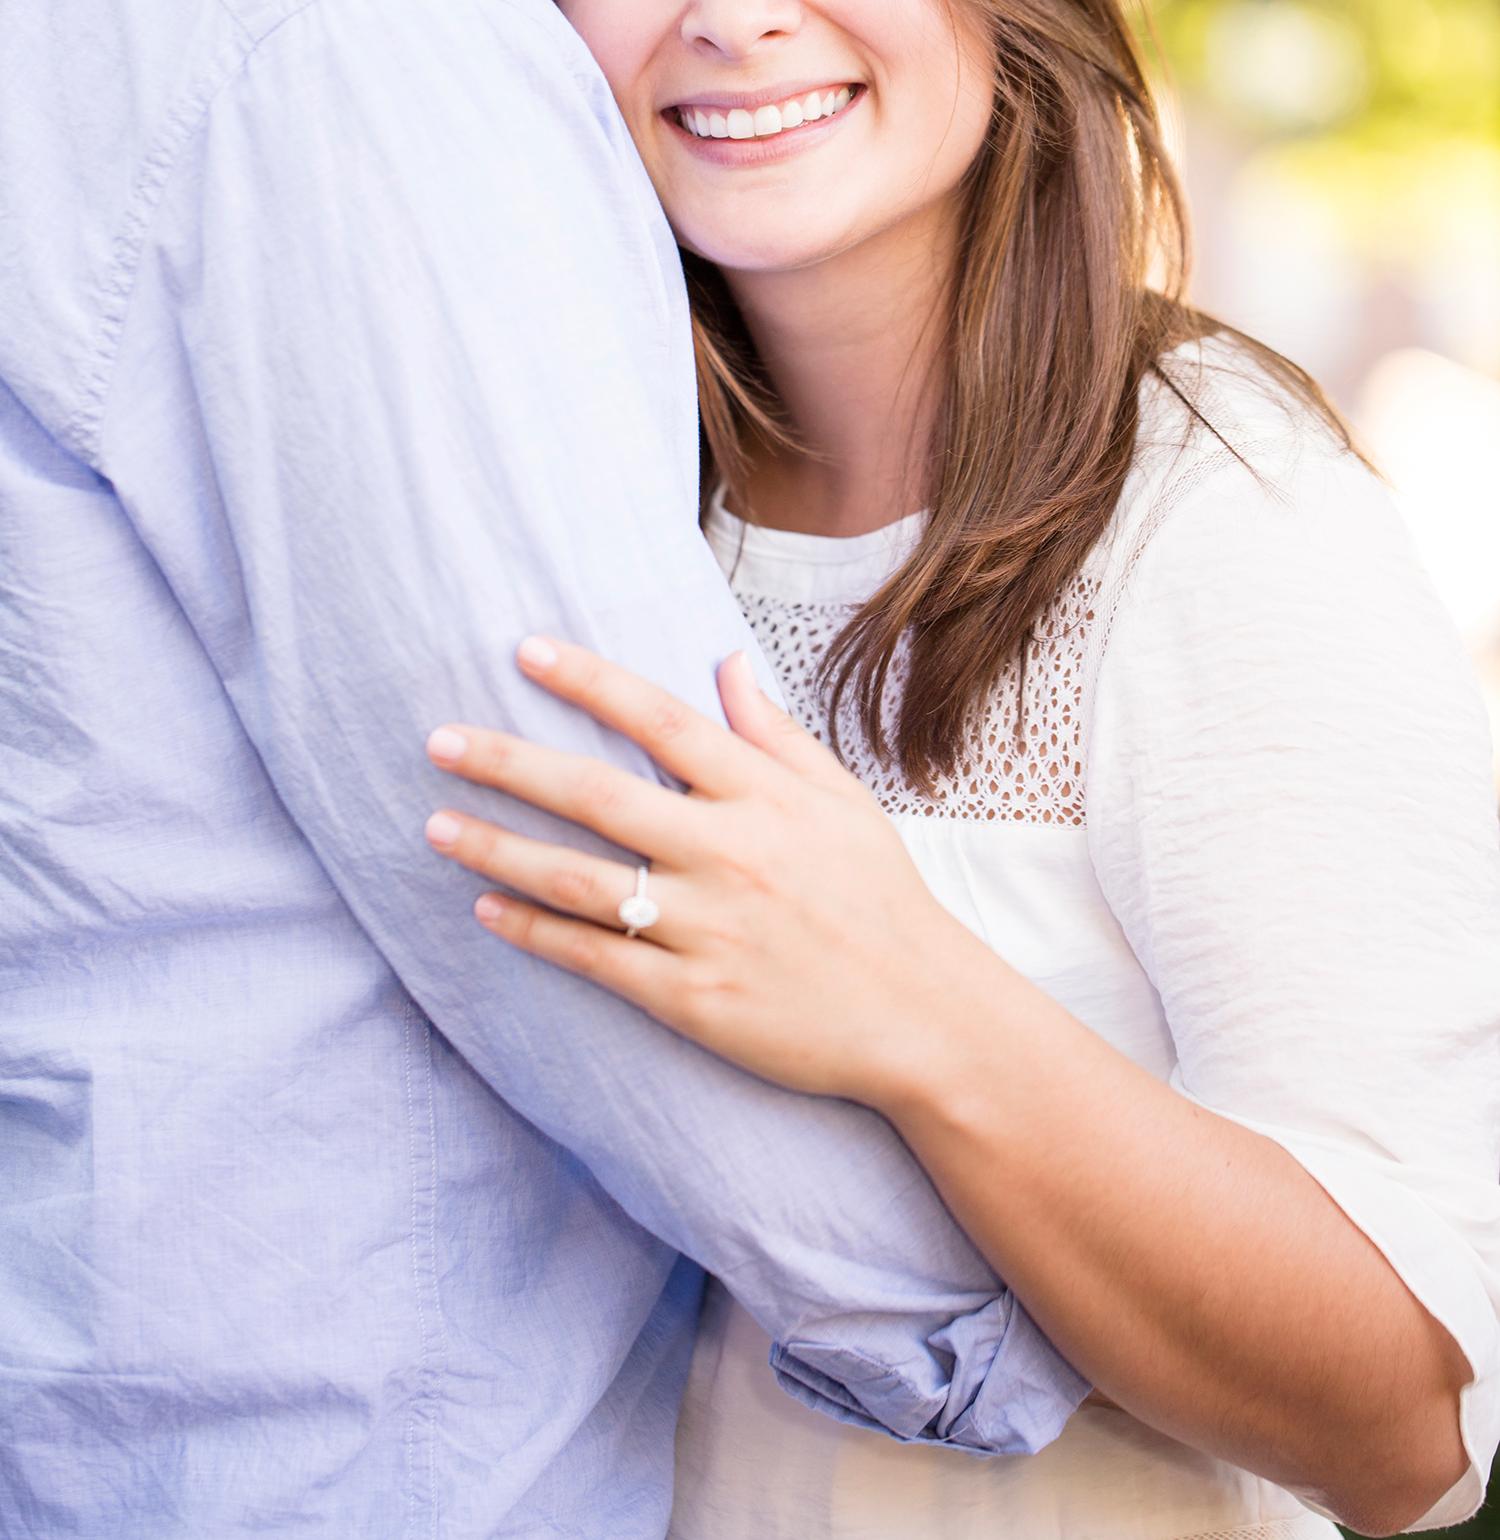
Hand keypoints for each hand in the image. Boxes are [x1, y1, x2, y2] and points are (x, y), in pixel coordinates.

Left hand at [422, 637, 987, 1104]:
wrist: (922, 1017)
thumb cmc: (880, 899)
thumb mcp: (841, 801)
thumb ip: (773, 733)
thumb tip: (724, 662)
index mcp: (762, 796)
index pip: (659, 719)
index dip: (588, 680)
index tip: (525, 651)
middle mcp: (728, 853)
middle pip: (597, 794)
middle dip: (509, 762)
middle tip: (437, 740)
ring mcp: (706, 929)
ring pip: (579, 880)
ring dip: (498, 849)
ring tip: (434, 826)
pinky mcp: (692, 999)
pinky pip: (595, 958)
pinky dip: (534, 932)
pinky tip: (486, 910)